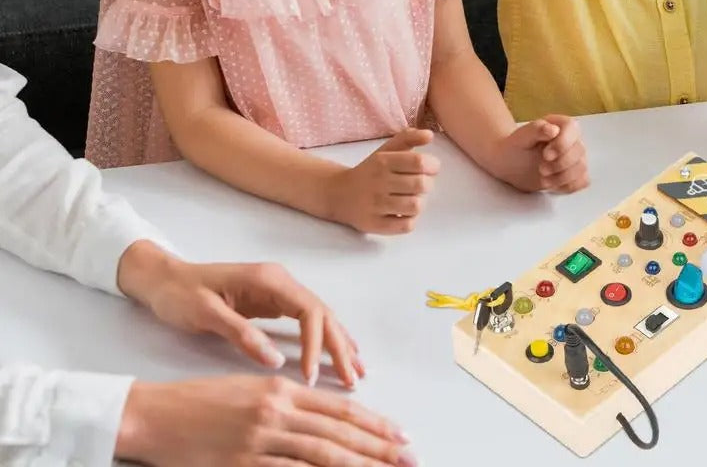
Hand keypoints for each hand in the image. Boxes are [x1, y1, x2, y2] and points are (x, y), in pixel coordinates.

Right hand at [116, 376, 415, 466]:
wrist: (156, 414)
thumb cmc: (202, 402)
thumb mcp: (252, 390)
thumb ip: (289, 403)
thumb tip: (325, 421)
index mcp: (282, 390)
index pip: (339, 409)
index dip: (373, 423)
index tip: (399, 434)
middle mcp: (277, 411)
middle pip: (338, 433)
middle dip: (378, 447)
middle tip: (409, 457)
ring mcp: (259, 440)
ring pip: (321, 455)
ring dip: (358, 466)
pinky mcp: (241, 465)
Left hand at [118, 244, 362, 386]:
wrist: (165, 279)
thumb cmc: (181, 294)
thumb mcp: (207, 314)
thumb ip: (241, 334)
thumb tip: (275, 361)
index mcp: (269, 279)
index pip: (309, 310)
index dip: (316, 344)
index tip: (311, 376)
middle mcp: (281, 281)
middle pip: (323, 313)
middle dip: (339, 345)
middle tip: (352, 378)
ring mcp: (280, 290)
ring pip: (321, 316)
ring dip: (339, 342)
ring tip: (355, 369)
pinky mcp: (274, 302)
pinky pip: (308, 320)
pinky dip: (326, 336)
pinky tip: (337, 350)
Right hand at [329, 127, 439, 234]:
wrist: (339, 193)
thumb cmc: (371, 171)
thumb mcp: (386, 150)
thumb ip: (409, 138)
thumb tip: (430, 135)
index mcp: (383, 161)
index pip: (419, 162)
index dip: (433, 165)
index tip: (432, 168)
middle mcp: (378, 182)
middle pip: (421, 185)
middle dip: (428, 184)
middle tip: (420, 184)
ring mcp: (375, 205)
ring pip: (415, 206)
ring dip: (419, 202)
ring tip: (412, 198)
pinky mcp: (374, 225)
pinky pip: (406, 225)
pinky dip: (410, 219)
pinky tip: (403, 212)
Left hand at [491, 115, 588, 192]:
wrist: (511, 164)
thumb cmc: (516, 147)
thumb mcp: (521, 137)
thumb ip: (536, 130)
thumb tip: (554, 129)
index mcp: (560, 124)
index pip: (572, 128)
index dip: (562, 143)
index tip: (546, 155)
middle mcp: (571, 139)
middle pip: (579, 150)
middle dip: (560, 164)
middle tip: (541, 169)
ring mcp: (575, 157)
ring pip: (581, 168)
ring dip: (562, 177)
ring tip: (543, 179)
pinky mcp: (574, 173)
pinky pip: (582, 181)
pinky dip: (568, 186)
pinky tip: (552, 185)